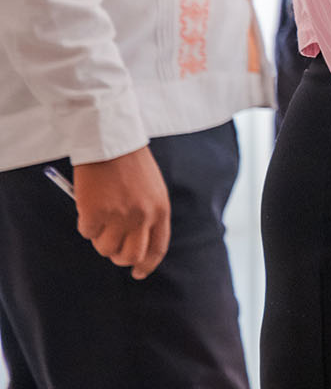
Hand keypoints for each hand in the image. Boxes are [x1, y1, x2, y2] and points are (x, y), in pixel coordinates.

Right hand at [71, 146, 170, 278]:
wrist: (112, 142)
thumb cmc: (131, 164)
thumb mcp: (152, 190)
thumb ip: (148, 216)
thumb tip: (134, 246)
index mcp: (160, 210)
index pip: (157, 248)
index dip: (146, 265)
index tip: (138, 274)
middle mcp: (143, 217)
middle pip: (130, 256)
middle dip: (118, 256)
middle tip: (110, 245)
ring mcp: (119, 216)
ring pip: (104, 248)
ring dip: (99, 236)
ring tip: (100, 213)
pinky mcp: (96, 213)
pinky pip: (86, 232)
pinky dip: (85, 223)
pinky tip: (90, 203)